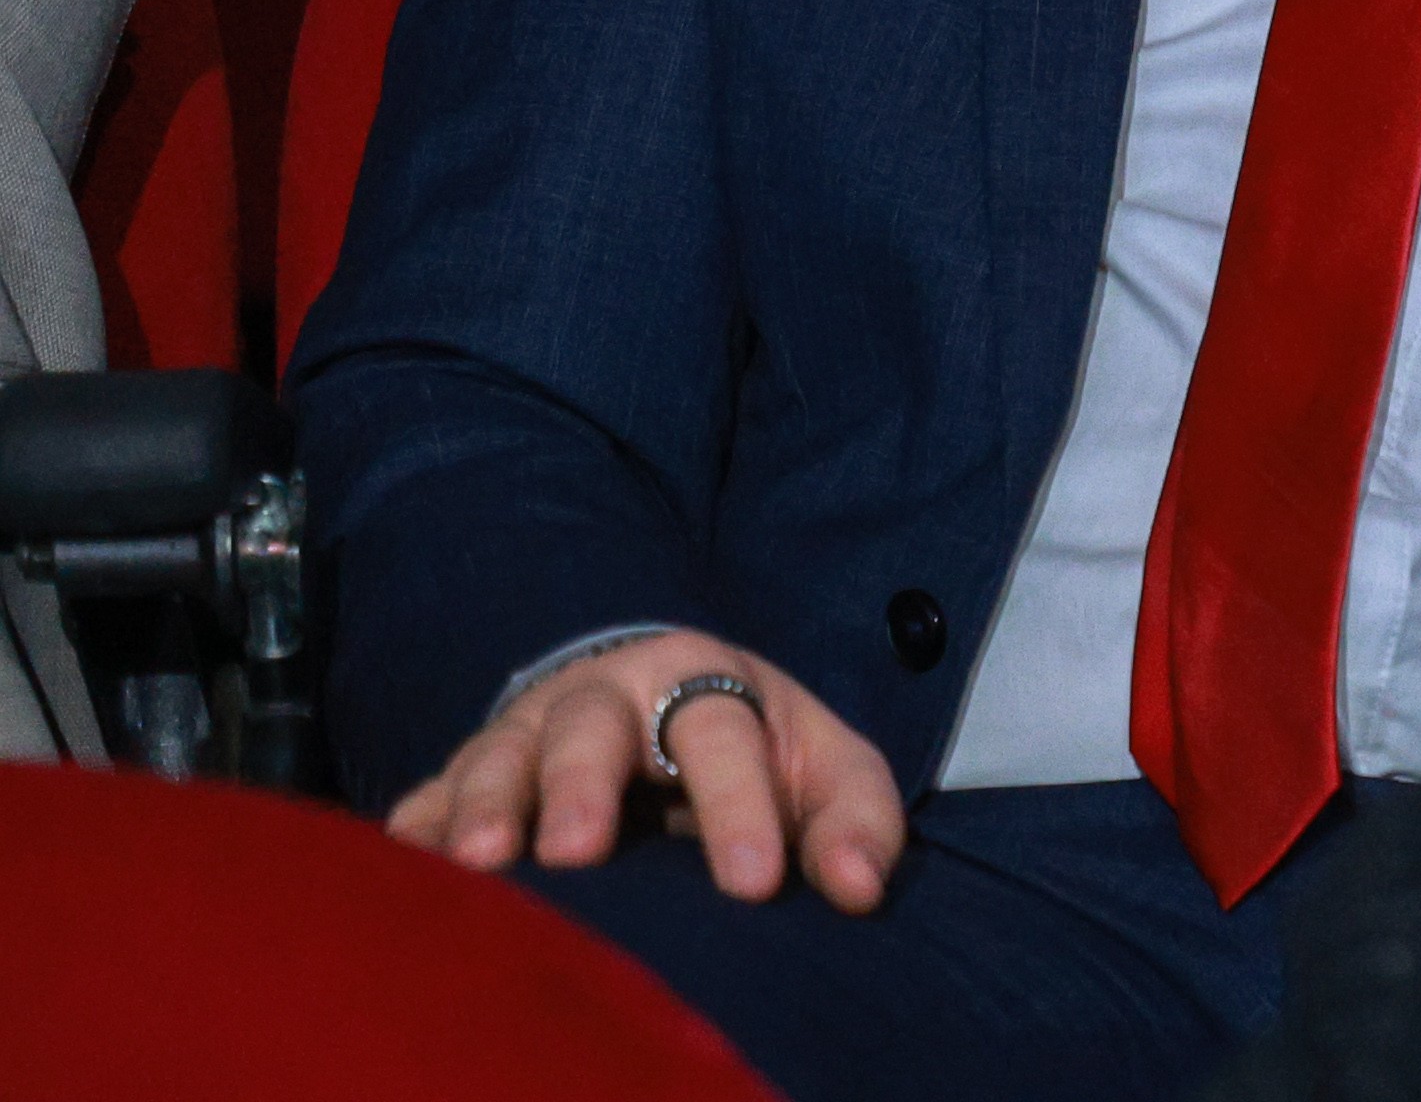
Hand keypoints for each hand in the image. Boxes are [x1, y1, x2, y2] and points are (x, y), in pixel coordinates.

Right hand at [386, 627, 899, 909]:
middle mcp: (606, 695)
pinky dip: (417, 828)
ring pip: (500, 756)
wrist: (654, 694)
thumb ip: (853, 820)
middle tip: (579, 851)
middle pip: (589, 730)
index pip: (721, 734)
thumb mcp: (819, 766)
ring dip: (487, 805)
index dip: (738, 807)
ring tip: (484, 864)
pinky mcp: (464, 773)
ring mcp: (525, 730)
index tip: (752, 884)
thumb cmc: (749, 747)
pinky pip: (429, 796)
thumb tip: (862, 891)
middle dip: (582, 786)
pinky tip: (407, 865)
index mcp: (703, 680)